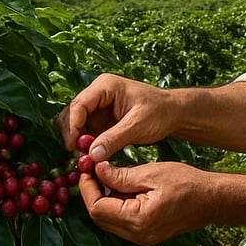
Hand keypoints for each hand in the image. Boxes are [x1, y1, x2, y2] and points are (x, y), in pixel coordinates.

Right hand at [57, 73, 173, 162]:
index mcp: (105, 86)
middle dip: (72, 135)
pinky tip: (91, 158)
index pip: (79, 104)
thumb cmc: (159, 113)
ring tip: (85, 159)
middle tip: (78, 156)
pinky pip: (86, 132)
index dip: (73, 127)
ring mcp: (98, 107)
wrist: (173, 113)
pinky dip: (85, 145)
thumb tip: (91, 155)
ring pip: (76, 124)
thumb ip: (114, 139)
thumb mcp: (137, 126)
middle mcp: (97, 94)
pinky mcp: (101, 120)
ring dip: (77, 141)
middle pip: (72, 113)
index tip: (73, 147)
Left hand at [77, 160, 209, 245]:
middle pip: (99, 218)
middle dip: (92, 194)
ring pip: (109, 221)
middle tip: (92, 171)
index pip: (96, 208)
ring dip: (103, 199)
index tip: (86, 168)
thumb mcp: (150, 173)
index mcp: (137, 220)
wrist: (212, 200)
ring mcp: (142, 238)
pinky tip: (123, 187)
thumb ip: (120, 176)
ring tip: (107, 176)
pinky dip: (116, 205)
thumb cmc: (186, 183)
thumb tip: (97, 170)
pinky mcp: (146, 234)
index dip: (87, 188)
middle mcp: (136, 235)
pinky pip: (122, 222)